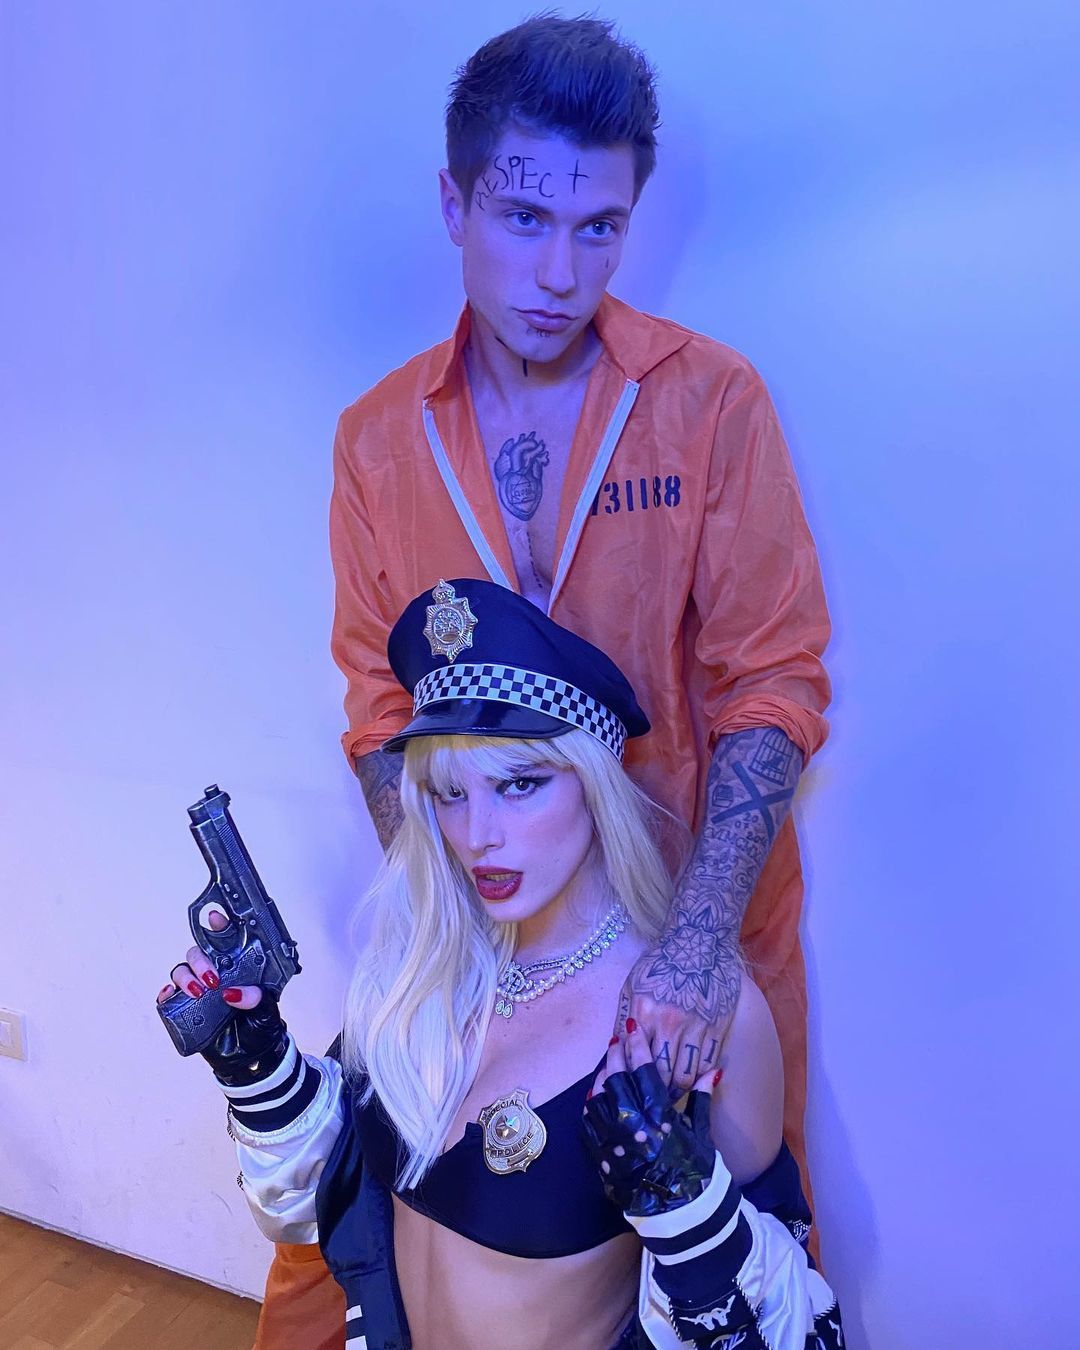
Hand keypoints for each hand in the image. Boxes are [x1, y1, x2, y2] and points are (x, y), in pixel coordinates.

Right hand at [156, 910, 287, 1085]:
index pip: (226, 940)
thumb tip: (232, 993)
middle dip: (200, 960)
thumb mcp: (266, 1010)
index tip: (216, 918)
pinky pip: (168, 997)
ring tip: (197, 991)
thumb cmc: (260, 1028)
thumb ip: (256, 998)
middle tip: (212, 978)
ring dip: (184, 977)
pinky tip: (168, 995)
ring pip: (181, 971)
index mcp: (238, 968)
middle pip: (197, 953)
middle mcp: (216, 974)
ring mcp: (200, 991)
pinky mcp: (186, 1010)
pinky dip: (164, 993)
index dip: (219, 925)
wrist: (249, 1059)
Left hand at [583, 1022, 718, 1215]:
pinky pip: (587, 1122)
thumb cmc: (694, 1170)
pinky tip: (595, 1094)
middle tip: (617, 1039)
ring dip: (601, 1076)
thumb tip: (713, 1069)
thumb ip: (701, 1097)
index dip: (637, 1045)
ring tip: (607, 1064)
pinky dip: (590, 1104)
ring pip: (597, 1096)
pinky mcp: (600, 1156)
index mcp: (660, 1116)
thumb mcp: (701, 1132)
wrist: (678, 1213)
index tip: (633, 1026)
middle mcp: (633, 1125)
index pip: (643, 1070)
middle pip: (616, 1077)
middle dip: (616, 1053)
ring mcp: (613, 1141)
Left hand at [613, 953, 738, 1097]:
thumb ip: (622, 1020)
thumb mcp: (632, 986)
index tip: (630, 1090)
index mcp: (642, 1012)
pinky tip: (693, 1079)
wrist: (699, 941)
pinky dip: (699, 1078)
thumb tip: (613, 1052)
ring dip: (676, 1090)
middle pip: (659, 1075)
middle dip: (653, 1093)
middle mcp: (668, 1022)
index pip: (633, 1060)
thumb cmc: (661, 962)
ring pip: (684, 1077)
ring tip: (671, 1092)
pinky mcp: (717, 1028)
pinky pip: (706, 1065)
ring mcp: (695, 1026)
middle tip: (652, 1101)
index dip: (631, 1080)